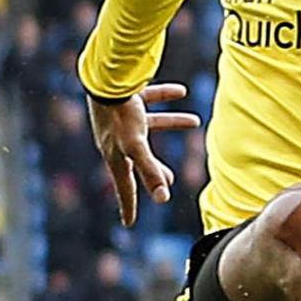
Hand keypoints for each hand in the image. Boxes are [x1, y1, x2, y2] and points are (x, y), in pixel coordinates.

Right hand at [89, 82, 198, 225]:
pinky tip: (183, 91)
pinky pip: (149, 99)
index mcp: (116, 155)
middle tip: (170, 178)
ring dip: (173, 123)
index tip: (129, 223)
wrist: (106, 77)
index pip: (124, 187)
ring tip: (195, 122)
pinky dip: (165, 96)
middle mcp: (117, 139)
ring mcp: (122, 118)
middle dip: (155, 169)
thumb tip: (163, 198)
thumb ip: (149, 170)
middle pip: (138, 159)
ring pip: (150, 125)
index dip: (128, 206)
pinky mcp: (127, 98)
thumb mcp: (136, 145)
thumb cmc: (118, 114)